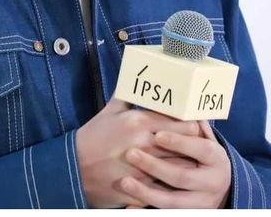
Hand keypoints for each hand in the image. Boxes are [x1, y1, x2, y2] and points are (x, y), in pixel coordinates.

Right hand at [75, 95, 203, 207]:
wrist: (73, 168)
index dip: (191, 121)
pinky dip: (173, 182)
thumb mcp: (109, 112)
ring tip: (191, 159)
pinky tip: (175, 178)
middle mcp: (144, 143)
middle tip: (197, 141)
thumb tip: (135, 81)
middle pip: (185, 142)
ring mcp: (144, 168)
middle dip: (192, 141)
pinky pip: (167, 186)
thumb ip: (127, 96)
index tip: (195, 122)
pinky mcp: (141, 188)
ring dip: (187, 162)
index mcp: (138, 121)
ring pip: (181, 165)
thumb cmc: (93, 137)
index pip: (179, 120)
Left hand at [121, 120, 230, 207]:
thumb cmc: (203, 153)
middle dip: (155, 166)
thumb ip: (193, 123)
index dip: (179, 142)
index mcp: (217, 159)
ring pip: (172, 201)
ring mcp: (201, 203)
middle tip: (131, 154)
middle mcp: (213, 183)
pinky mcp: (189, 214)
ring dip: (146, 191)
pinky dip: (146, 211)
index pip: (200, 149)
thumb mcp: (204, 138)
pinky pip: (166, 215)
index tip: (157, 135)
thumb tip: (178, 98)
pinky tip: (128, 208)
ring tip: (124, 181)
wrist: (218, 188)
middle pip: (182, 176)